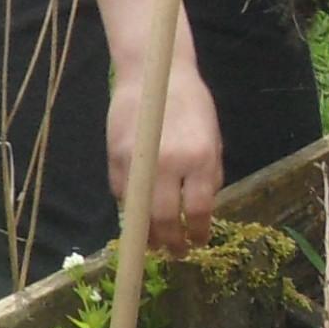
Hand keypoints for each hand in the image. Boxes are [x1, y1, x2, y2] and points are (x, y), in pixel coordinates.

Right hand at [109, 55, 225, 253]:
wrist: (153, 74)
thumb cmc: (191, 105)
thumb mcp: (212, 139)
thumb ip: (208, 176)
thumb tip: (199, 212)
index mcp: (200, 158)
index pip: (198, 210)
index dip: (198, 232)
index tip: (199, 242)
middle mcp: (169, 163)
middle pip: (166, 218)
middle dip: (171, 242)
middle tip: (176, 253)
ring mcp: (138, 161)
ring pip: (139, 212)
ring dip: (147, 234)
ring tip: (155, 245)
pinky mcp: (116, 158)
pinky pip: (122, 194)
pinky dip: (131, 208)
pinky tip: (139, 216)